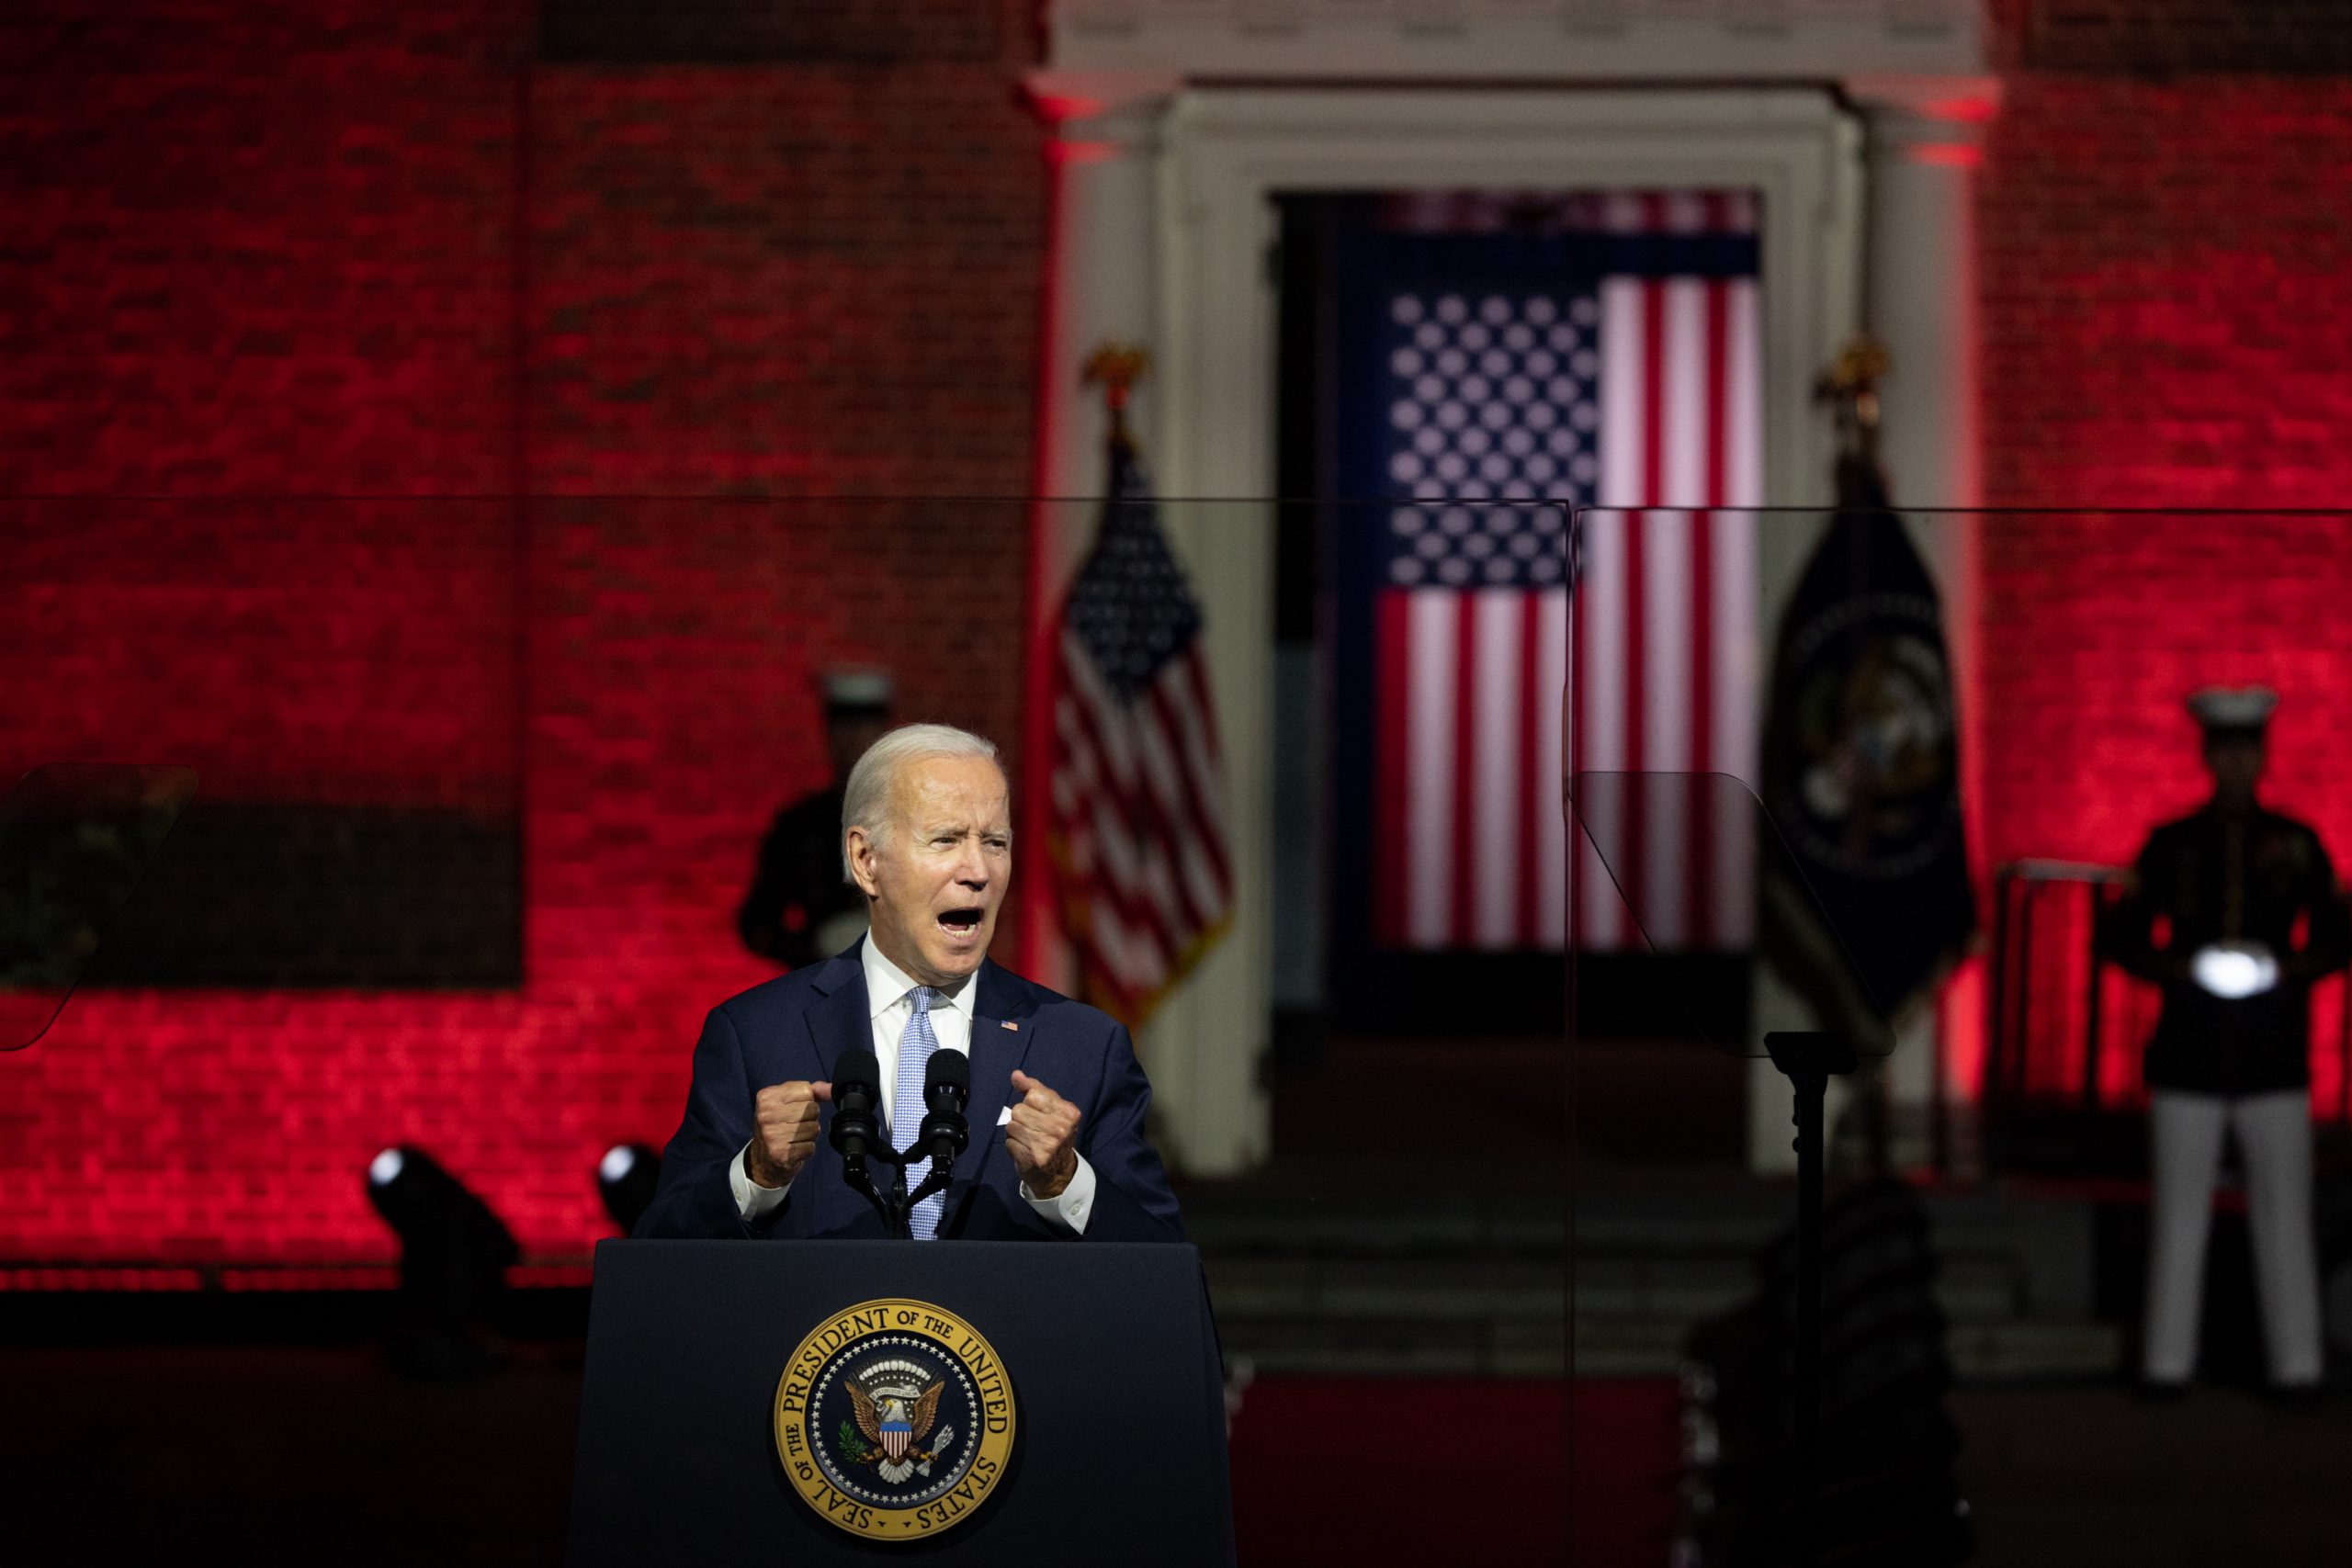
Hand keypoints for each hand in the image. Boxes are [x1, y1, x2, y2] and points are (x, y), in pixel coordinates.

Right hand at [746, 1079, 831, 1188]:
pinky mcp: (780, 1154)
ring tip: (796, 1137)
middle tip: (795, 1125)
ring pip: (814, 1128)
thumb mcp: (790, 1102)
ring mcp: (772, 1135)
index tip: (794, 1109)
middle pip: (812, 1109)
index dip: (807, 1101)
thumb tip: (831, 1089)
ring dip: (810, 1134)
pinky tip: (794, 1148)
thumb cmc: (779, 1125)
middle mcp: (766, 1115)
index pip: (806, 1091)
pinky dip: (807, 1149)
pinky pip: (810, 1147)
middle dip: (810, 1118)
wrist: (764, 1159)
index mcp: (767, 1097)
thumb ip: (813, 1092)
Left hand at [1005, 1069, 1081, 1198]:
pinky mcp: (1034, 1159)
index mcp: (1068, 1112)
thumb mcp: (1051, 1108)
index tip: (1039, 1114)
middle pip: (1018, 1110)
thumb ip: (1034, 1089)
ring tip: (1028, 1140)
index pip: (1032, 1095)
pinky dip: (1013, 1146)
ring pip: (1011, 1126)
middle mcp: (1060, 1128)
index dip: (1029, 1103)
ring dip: (1015, 1133)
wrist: (1058, 1171)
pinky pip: (1008, 1143)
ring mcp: (1047, 1145)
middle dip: (1020, 1119)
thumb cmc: (1053, 1133)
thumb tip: (1016, 1075)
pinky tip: (1025, 1151)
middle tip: (1033, 1130)